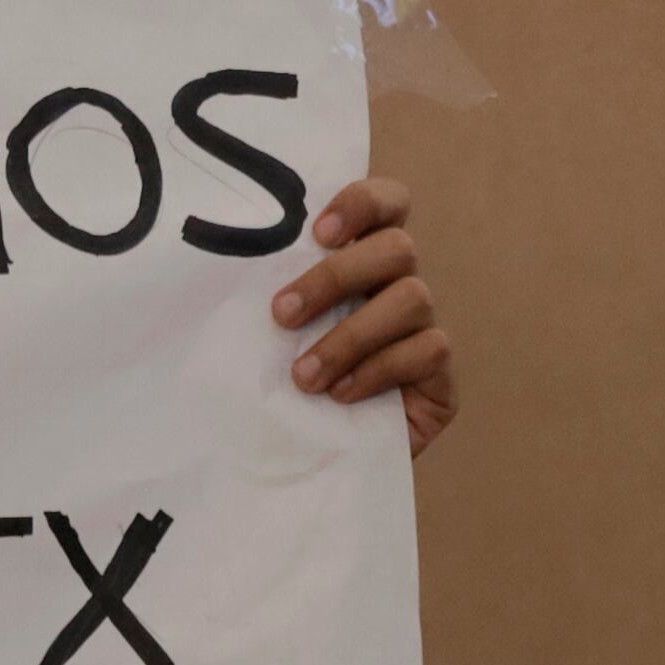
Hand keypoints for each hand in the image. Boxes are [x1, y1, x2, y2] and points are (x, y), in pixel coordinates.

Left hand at [277, 175, 453, 457]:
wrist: (313, 462)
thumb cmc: (286, 388)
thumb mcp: (270, 337)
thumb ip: (272, 299)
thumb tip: (222, 269)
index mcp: (362, 262)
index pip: (388, 203)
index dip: (363, 203)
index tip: (318, 232)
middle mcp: (400, 286)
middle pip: (397, 248)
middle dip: (336, 277)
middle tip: (282, 313)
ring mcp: (425, 329)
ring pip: (411, 299)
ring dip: (349, 335)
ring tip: (303, 376)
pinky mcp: (441, 376)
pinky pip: (426, 351)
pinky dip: (378, 370)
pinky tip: (342, 395)